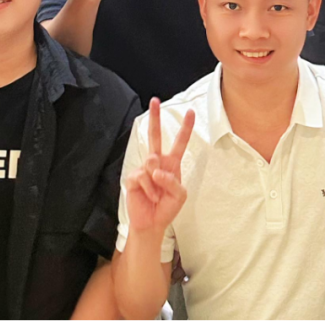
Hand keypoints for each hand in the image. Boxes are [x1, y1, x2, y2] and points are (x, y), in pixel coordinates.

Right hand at [125, 98, 194, 234]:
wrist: (151, 224)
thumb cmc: (166, 208)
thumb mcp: (179, 196)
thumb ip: (172, 181)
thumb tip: (156, 170)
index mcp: (171, 164)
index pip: (179, 143)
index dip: (185, 128)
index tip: (190, 112)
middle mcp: (157, 162)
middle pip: (155, 136)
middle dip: (155, 117)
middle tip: (154, 100)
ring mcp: (144, 169)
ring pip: (152, 160)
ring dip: (157, 181)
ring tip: (156, 195)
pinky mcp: (133, 177)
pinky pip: (143, 176)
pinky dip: (149, 189)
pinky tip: (149, 196)